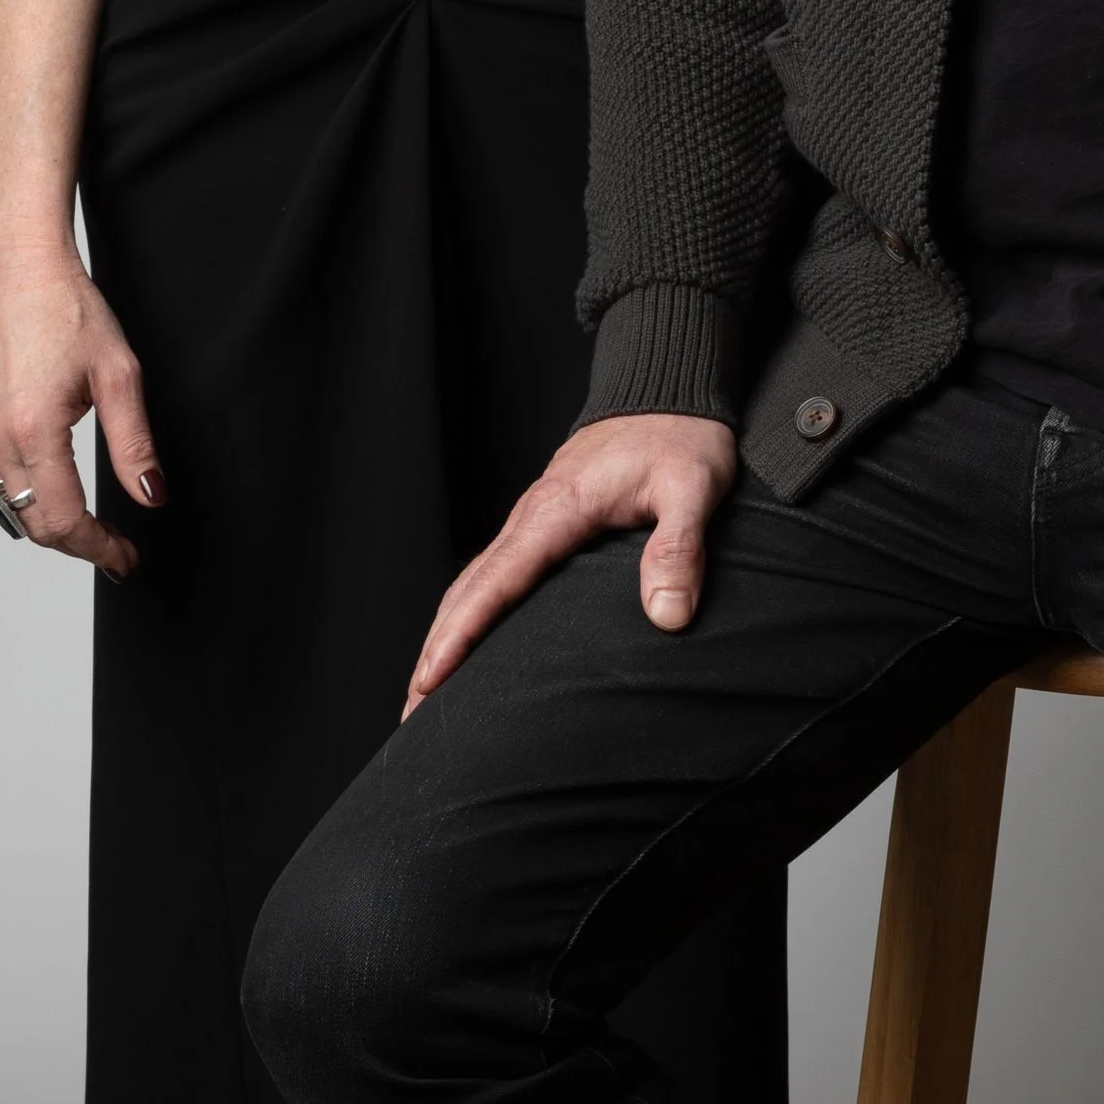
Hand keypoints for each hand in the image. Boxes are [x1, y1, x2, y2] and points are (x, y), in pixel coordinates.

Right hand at [0, 246, 163, 580]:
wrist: (21, 268)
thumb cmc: (69, 309)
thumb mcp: (119, 374)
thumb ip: (134, 442)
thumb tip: (150, 494)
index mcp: (34, 429)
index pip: (63, 519)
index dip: (98, 548)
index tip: (125, 558)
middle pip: (34, 524)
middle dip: (78, 544)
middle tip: (118, 548)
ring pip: (15, 506)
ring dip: (54, 523)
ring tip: (96, 525)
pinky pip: (4, 478)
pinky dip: (34, 496)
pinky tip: (63, 489)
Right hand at [405, 412, 736, 712]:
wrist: (668, 387)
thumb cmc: (681, 435)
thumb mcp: (693, 486)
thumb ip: (679, 547)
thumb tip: (668, 616)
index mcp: (559, 511)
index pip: (497, 580)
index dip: (461, 635)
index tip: (429, 681)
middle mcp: (533, 516)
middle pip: (468, 589)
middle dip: (435, 652)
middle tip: (410, 716)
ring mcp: (533, 518)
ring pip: (473, 582)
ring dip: (445, 635)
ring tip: (424, 695)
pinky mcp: (544, 522)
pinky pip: (493, 572)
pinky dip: (468, 611)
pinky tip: (469, 642)